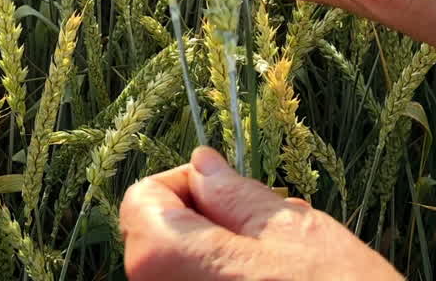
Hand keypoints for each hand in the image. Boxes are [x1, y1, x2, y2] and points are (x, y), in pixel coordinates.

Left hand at [119, 147, 402, 280]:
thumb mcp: (293, 232)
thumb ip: (236, 196)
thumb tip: (204, 165)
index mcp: (164, 261)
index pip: (141, 199)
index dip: (187, 183)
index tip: (232, 190)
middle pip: (161, 241)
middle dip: (211, 223)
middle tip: (271, 231)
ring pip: (187, 274)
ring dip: (227, 260)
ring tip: (286, 268)